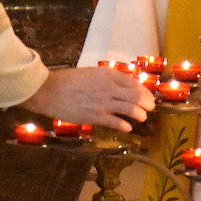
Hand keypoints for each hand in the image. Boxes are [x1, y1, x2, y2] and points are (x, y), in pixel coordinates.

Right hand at [19, 67, 152, 132]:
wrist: (50, 91)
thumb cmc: (68, 80)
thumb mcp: (90, 73)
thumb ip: (106, 79)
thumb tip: (121, 86)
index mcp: (107, 74)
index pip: (132, 82)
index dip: (143, 90)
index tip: (147, 95)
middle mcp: (108, 87)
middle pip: (136, 96)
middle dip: (147, 103)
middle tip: (150, 108)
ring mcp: (103, 103)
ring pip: (130, 109)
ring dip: (140, 115)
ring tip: (142, 117)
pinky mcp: (96, 116)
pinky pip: (116, 122)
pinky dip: (125, 126)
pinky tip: (127, 128)